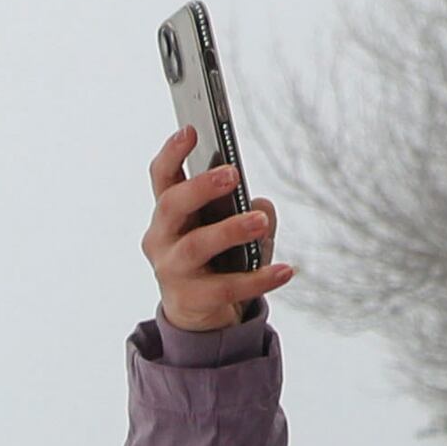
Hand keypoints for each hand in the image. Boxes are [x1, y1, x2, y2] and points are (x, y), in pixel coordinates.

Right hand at [142, 133, 295, 333]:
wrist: (199, 315)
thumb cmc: (214, 259)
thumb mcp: (230, 229)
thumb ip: (247, 211)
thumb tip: (260, 207)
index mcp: (168, 213)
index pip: (162, 177)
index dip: (172, 153)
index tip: (191, 130)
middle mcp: (161, 238)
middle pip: (171, 206)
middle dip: (200, 187)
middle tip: (232, 174)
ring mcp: (171, 271)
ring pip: (195, 246)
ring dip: (229, 230)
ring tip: (260, 221)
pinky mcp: (191, 300)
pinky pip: (226, 287)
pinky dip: (258, 278)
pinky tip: (285, 270)